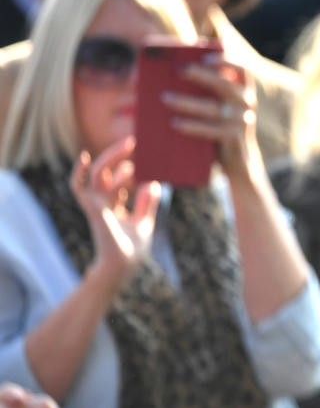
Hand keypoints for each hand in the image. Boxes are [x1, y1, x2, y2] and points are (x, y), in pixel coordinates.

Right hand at [70, 140, 160, 284]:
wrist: (122, 265)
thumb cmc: (132, 250)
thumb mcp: (144, 223)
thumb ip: (146, 204)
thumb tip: (154, 184)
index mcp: (116, 206)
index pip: (119, 181)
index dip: (128, 167)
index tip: (143, 153)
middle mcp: (104, 202)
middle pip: (108, 172)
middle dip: (119, 156)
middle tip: (134, 141)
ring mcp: (97, 204)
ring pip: (99, 173)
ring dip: (111, 157)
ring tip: (128, 144)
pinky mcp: (93, 207)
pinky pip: (79, 187)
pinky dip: (78, 172)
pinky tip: (84, 157)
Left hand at [162, 59, 259, 179]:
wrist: (238, 161)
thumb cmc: (221, 127)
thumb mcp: (220, 106)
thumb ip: (208, 91)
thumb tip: (170, 77)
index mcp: (244, 91)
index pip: (242, 70)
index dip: (226, 61)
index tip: (205, 57)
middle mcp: (247, 103)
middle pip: (224, 85)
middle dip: (201, 75)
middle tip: (178, 70)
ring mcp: (242, 121)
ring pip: (213, 108)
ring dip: (187, 102)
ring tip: (165, 98)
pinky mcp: (233, 137)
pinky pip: (211, 130)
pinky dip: (192, 126)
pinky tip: (174, 123)